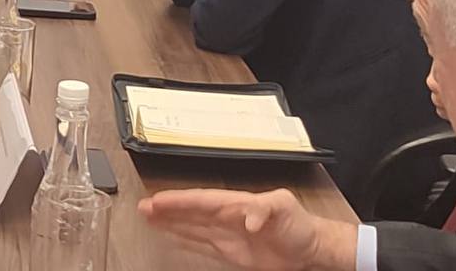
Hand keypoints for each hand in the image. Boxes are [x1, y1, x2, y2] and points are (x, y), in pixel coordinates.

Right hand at [138, 188, 356, 270]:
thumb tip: (248, 218)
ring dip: (171, 223)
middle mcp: (226, 218)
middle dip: (166, 210)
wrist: (313, 250)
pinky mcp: (231, 253)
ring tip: (148, 218)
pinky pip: (202, 245)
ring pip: (192, 228)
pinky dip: (185, 241)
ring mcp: (227, 236)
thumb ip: (266, 208)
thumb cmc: (300, 225)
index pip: (200, 201)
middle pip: (190, 213)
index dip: (178, 202)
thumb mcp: (285, 208)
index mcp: (234, 204)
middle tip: (142, 208)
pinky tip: (172, 239)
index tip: (157, 202)